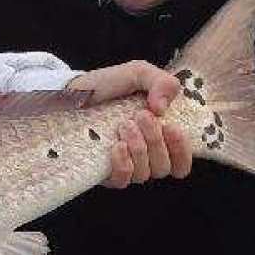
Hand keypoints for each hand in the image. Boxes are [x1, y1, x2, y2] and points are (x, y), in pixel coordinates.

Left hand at [68, 61, 192, 187]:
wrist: (72, 93)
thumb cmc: (107, 85)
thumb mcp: (138, 73)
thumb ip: (162, 82)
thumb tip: (163, 109)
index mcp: (160, 136)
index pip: (182, 162)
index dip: (182, 151)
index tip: (171, 127)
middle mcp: (145, 155)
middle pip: (164, 167)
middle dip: (156, 141)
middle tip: (141, 116)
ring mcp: (125, 165)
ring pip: (145, 174)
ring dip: (139, 149)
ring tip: (124, 125)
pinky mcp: (104, 172)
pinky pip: (122, 181)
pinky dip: (123, 165)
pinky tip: (116, 146)